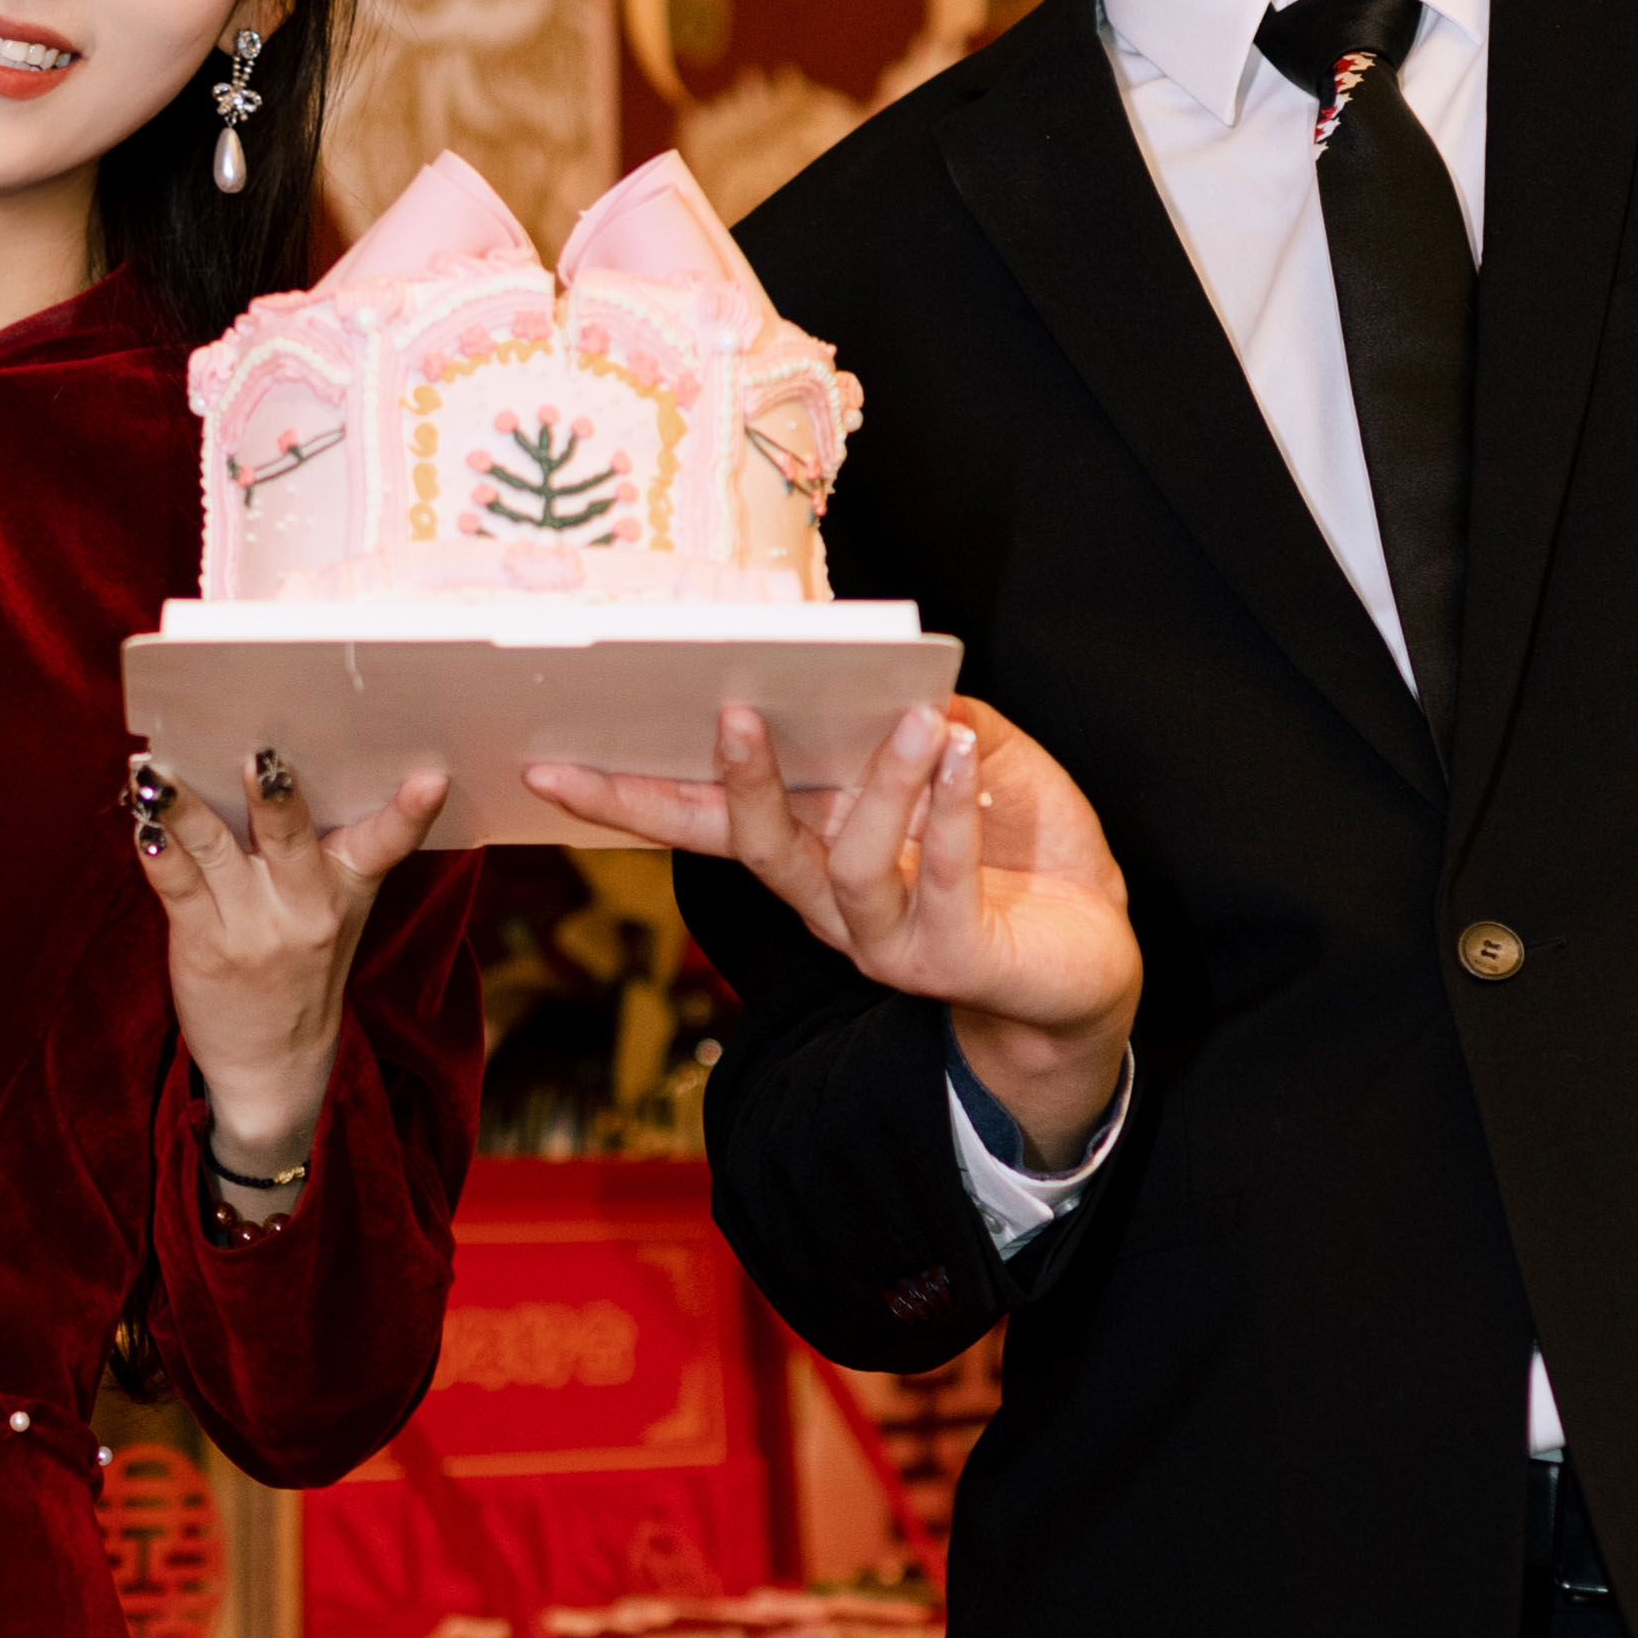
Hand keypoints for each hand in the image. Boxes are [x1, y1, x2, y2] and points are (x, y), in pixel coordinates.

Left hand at [140, 744, 450, 1185]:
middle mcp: (306, 908)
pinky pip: (176, 887)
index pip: (388, 844)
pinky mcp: (203, 946)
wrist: (273, 1063)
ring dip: (184, 808)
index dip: (410, 812)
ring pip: (217, 852)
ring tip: (157, 771)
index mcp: (348, 887)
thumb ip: (315, 846)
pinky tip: (140, 821)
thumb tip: (269, 758)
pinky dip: (155, 850)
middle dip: (275, 799)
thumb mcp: (333, 909)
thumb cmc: (300, 964)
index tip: (431, 777)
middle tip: (262, 756)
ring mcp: (253, 930)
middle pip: (291, 839)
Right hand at [522, 697, 1142, 1165]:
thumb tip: (881, 674)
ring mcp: (884, 938)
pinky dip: (952, 814)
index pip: (703, 821)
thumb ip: (919, 719)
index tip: (550, 761)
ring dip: (882, 781)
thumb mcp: (970, 760)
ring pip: (851, 861)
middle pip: (750, 846)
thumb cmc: (1021, 854)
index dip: (624, 795)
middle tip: (726, 713)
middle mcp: (829, 902)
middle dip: (731, 783)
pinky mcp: (950, 958)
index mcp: (812, 850)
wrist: (1086, 963)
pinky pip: (942, 879)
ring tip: (920, 718)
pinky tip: (961, 755)